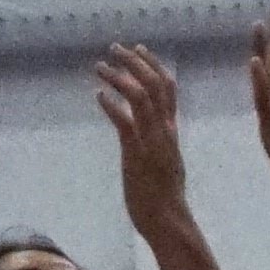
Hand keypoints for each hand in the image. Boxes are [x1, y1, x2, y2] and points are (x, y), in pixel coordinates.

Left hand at [96, 42, 189, 235]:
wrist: (168, 221)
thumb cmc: (163, 199)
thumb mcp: (164, 162)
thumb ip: (157, 143)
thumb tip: (146, 132)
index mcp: (171, 131)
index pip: (167, 89)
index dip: (153, 65)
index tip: (138, 49)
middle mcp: (164, 130)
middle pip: (155, 84)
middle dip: (135, 61)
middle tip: (115, 48)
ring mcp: (152, 140)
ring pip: (140, 96)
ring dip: (119, 77)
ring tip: (100, 66)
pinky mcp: (137, 153)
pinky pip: (125, 121)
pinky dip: (111, 105)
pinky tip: (98, 95)